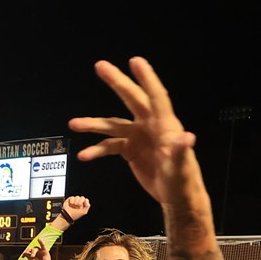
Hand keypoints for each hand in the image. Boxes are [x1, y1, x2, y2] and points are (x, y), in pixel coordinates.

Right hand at [60, 194, 90, 223]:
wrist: (68, 215)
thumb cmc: (75, 215)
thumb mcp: (84, 212)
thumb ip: (87, 206)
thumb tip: (86, 200)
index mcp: (82, 206)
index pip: (86, 200)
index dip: (85, 201)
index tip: (82, 205)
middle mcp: (78, 203)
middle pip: (82, 197)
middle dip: (80, 201)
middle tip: (78, 205)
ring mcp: (74, 201)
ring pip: (77, 197)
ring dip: (76, 201)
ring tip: (74, 204)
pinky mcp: (69, 200)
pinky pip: (72, 197)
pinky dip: (72, 200)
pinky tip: (71, 204)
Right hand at [68, 58, 204, 211]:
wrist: (176, 198)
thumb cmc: (183, 181)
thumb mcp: (181, 168)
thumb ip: (181, 153)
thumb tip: (187, 138)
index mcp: (164, 125)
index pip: (156, 96)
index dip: (146, 78)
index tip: (135, 61)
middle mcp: (150, 125)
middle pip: (131, 98)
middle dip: (116, 82)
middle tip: (99, 65)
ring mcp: (138, 137)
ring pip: (112, 125)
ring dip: (93, 124)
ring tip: (73, 124)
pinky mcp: (130, 150)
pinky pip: (109, 146)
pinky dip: (96, 150)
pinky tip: (84, 156)